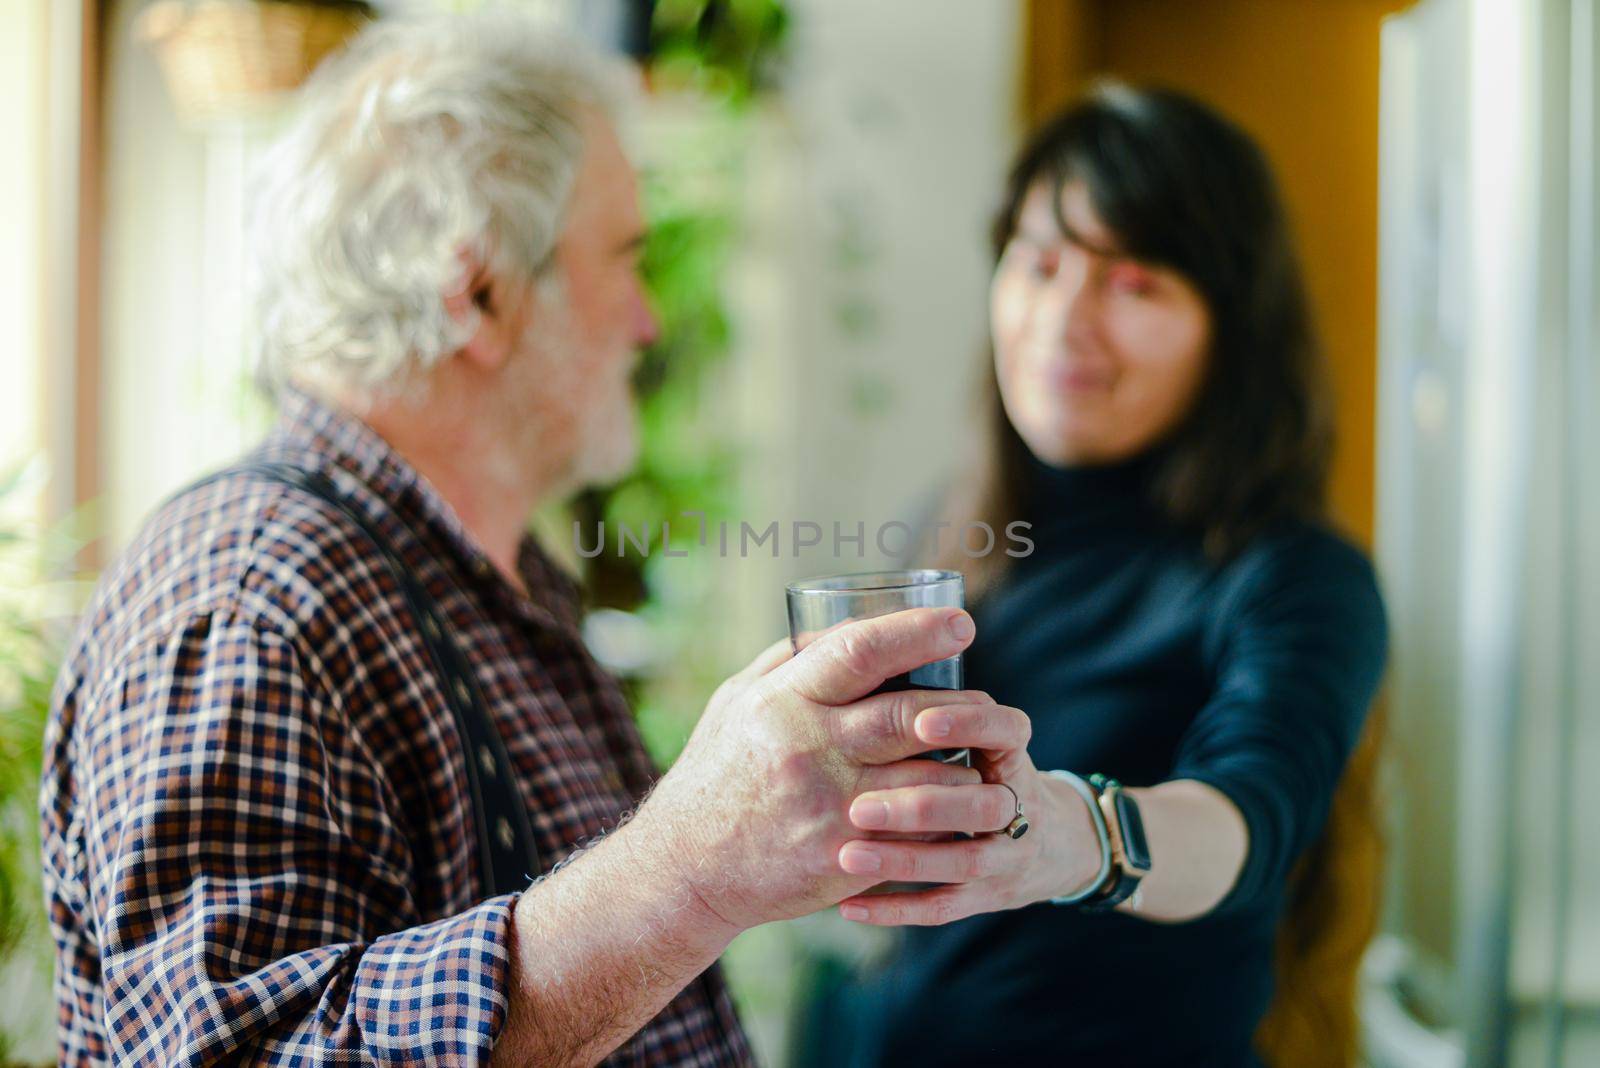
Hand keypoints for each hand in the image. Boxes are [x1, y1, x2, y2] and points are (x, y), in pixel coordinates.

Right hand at [633, 607, 1025, 936]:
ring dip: (966, 763)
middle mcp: (809, 750)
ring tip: (984, 752)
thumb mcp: (736, 701)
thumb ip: (790, 663)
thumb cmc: (716, 773)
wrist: (687, 868)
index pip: (859, 653)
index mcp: (782, 702)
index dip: (917, 632)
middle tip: (988, 697)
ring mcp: (830, 807)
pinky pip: (919, 832)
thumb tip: (850, 624)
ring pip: (928, 777)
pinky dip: (949, 815)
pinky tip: (961, 803)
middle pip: (907, 713)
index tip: (961, 624)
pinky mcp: (844, 857)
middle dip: (961, 701)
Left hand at [831, 704, 1105, 925]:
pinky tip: (848, 906)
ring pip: (960, 863)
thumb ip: (941, 709)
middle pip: (979, 806)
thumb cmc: (991, 771)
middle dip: (919, 807)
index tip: (920, 722)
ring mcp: (1005, 858)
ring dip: (902, 861)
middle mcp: (1017, 807)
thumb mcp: (986, 737)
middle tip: (859, 804)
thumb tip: (871, 653)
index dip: (969, 726)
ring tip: (846, 855)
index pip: (1007, 733)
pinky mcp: (986, 899)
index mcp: (1012, 757)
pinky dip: (896, 907)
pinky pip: (942, 908)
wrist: (1056, 844)